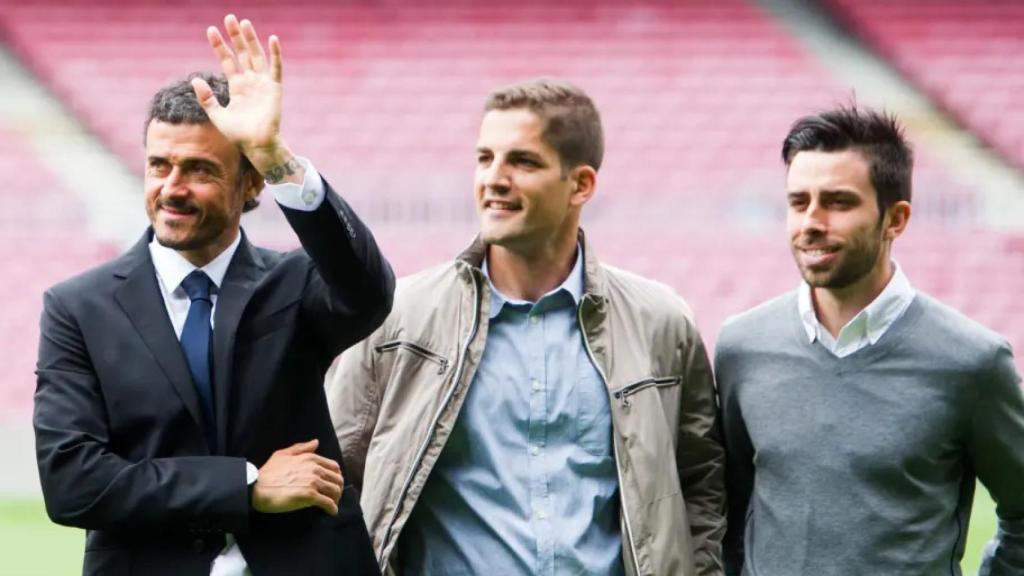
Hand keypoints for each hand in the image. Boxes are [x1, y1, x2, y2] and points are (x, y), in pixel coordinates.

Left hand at [193, 14, 301, 180]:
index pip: (226, 60)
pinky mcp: (274, 88)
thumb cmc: (238, 134)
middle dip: (235, 36)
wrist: (256, 144)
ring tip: (244, 22)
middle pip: (241, 53)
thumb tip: (195, 80)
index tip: (211, 30)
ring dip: (251, 39)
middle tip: (229, 18)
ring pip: (256, 56)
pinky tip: (272, 39)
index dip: (219, 46)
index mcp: (236, 87)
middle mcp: (249, 81)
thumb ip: (206, 99)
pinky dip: (276, 54)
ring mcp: (262, 83)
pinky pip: (276, 68)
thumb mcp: (217, 116)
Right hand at [252, 439, 343, 515]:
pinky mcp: (309, 496)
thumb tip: (316, 442)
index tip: (332, 484)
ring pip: (335, 491)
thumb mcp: (283, 454)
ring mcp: (313, 482)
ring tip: (332, 504)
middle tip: (334, 496)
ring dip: (336, 499)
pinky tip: (331, 512)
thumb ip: (301, 448)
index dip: (336, 476)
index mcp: (310, 458)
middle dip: (338, 489)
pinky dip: (332, 509)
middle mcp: (314, 469)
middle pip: (337, 479)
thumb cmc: (268, 472)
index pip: (334, 467)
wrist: (257, 487)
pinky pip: (328, 503)